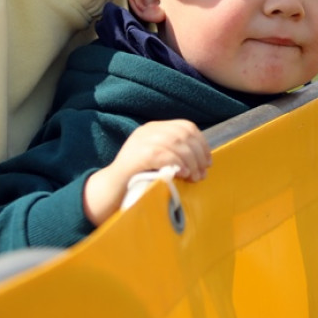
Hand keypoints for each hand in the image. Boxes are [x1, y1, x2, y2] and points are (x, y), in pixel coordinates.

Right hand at [84, 120, 211, 226]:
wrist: (109, 192)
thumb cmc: (138, 180)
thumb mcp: (158, 162)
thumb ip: (175, 156)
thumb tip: (202, 162)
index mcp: (154, 129)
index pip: (185, 126)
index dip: (201, 143)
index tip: (208, 162)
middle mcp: (148, 131)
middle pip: (183, 134)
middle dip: (198, 154)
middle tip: (202, 174)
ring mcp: (141, 141)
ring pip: (175, 143)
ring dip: (190, 161)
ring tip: (194, 178)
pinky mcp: (136, 155)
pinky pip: (163, 154)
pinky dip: (177, 164)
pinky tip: (182, 175)